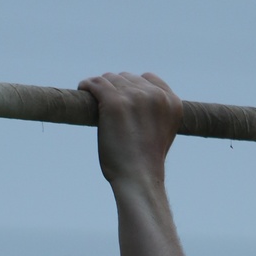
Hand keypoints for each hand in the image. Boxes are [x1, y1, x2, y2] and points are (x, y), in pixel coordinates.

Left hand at [78, 71, 182, 188]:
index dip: (132, 86)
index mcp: (172, 102)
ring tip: (92, 97)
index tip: (122, 98)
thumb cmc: (146, 164)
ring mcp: (135, 97)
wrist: (139, 178)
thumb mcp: (161, 133)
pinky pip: (96, 84)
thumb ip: (154, 114)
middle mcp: (155, 95)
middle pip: (127, 77)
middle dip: (115, 88)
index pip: (148, 78)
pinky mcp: (114, 101)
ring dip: (100, 87)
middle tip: (104, 103)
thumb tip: (133, 105)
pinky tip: (82, 90)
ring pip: (110, 79)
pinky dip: (87, 85)